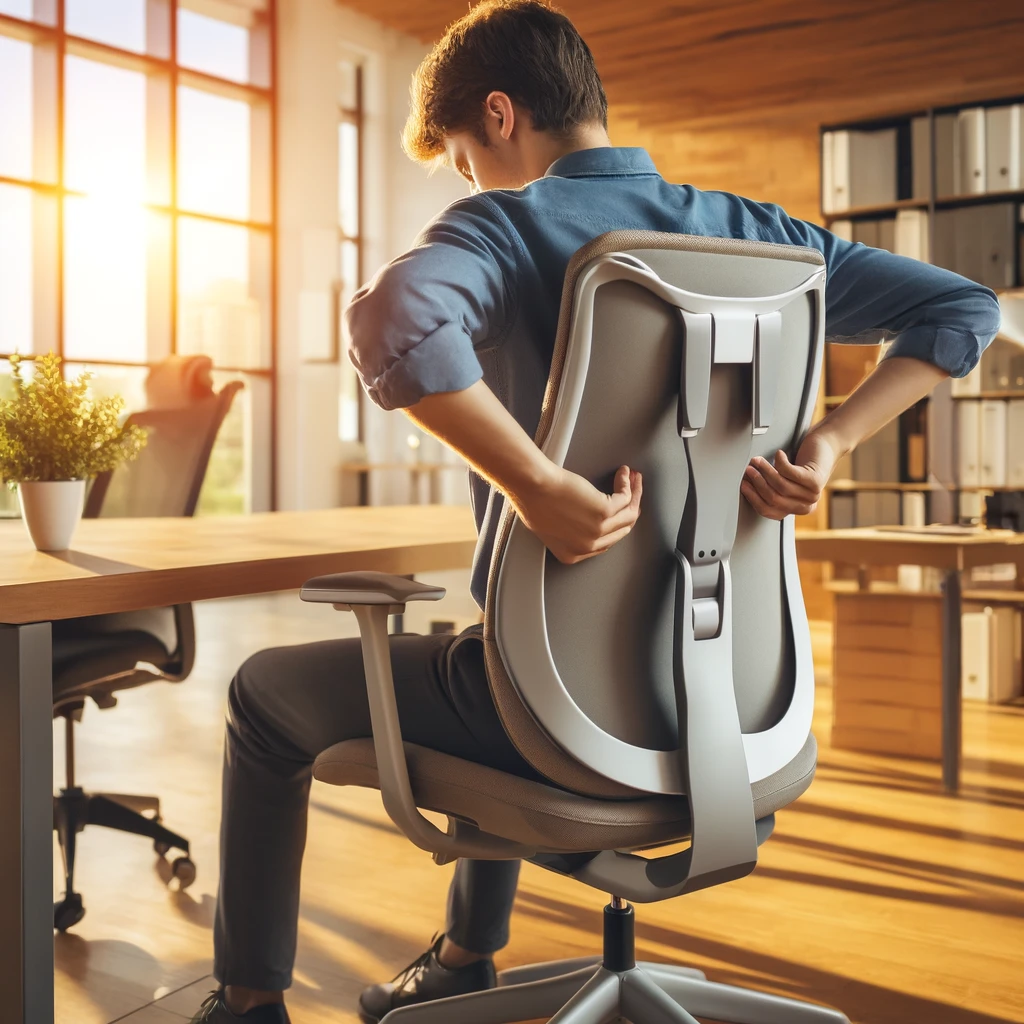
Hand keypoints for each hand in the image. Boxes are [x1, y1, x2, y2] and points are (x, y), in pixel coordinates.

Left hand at [515, 464, 642, 563]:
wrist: (531, 485)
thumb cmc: (532, 499)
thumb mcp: (548, 525)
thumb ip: (568, 530)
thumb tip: (585, 517)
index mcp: (572, 554)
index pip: (604, 543)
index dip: (614, 524)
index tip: (620, 511)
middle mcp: (587, 546)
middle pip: (620, 530)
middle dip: (629, 509)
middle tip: (632, 493)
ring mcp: (597, 530)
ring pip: (628, 514)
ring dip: (634, 494)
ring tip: (634, 480)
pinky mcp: (603, 511)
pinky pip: (624, 498)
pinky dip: (627, 484)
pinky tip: (625, 475)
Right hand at [741, 429, 841, 520]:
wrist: (826, 448)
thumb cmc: (804, 463)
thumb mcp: (786, 481)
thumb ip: (773, 489)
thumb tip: (748, 485)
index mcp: (796, 509)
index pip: (768, 510)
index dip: (753, 497)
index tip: (743, 484)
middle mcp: (806, 505)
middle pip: (773, 498)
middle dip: (757, 482)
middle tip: (748, 470)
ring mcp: (812, 495)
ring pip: (780, 485)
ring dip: (765, 470)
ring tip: (758, 460)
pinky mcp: (814, 480)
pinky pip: (789, 473)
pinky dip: (780, 462)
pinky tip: (778, 454)